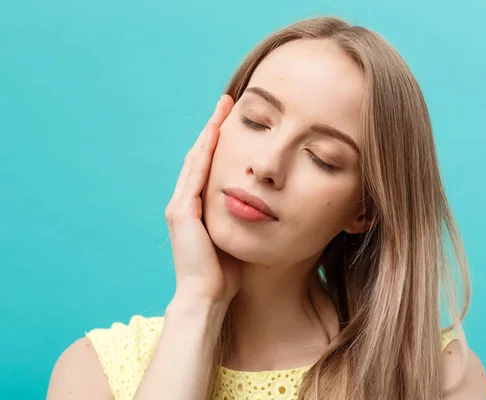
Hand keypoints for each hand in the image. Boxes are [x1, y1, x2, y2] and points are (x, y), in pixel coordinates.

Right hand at [165, 95, 240, 306]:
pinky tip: (215, 131)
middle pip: (201, 156)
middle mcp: (186, 202)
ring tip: (222, 108)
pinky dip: (205, 151)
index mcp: (198, 208)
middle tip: (228, 103)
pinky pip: (195, 174)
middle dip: (214, 128)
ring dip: (209, 132)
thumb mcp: (238, 236)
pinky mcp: (181, 212)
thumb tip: (266, 204)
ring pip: (197, 159)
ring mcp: (180, 206)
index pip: (210, 166)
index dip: (221, 142)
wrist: (208, 298)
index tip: (237, 120)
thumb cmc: (227, 274)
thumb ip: (244, 217)